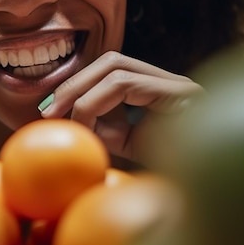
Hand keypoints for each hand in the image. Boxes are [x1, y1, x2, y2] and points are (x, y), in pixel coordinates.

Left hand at [39, 51, 203, 162]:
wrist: (194, 184)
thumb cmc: (158, 167)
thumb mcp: (121, 141)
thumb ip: (99, 122)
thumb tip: (60, 112)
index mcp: (157, 88)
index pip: (111, 67)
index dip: (76, 83)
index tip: (49, 109)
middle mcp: (171, 80)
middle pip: (112, 60)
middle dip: (74, 83)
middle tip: (49, 111)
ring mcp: (181, 84)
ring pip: (117, 69)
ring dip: (83, 95)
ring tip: (64, 119)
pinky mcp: (184, 94)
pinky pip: (127, 86)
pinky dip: (97, 104)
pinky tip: (87, 128)